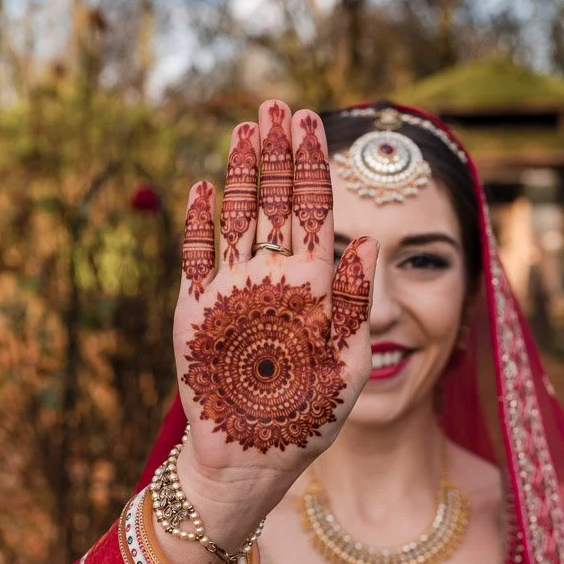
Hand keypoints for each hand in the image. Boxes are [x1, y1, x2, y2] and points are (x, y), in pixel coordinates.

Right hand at [172, 100, 377, 508]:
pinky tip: (204, 187)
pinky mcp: (195, 309)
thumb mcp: (349, 363)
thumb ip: (357, 303)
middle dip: (278, 152)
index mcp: (314, 285)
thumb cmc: (310, 419)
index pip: (314, 210)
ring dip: (240, 173)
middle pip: (275, 200)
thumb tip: (369, 241)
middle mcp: (272, 277)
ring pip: (236, 217)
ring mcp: (232, 289)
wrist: (251, 459)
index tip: (312, 122)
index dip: (312, 165)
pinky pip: (196, 256)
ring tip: (246, 128)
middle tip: (278, 104)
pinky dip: (199, 223)